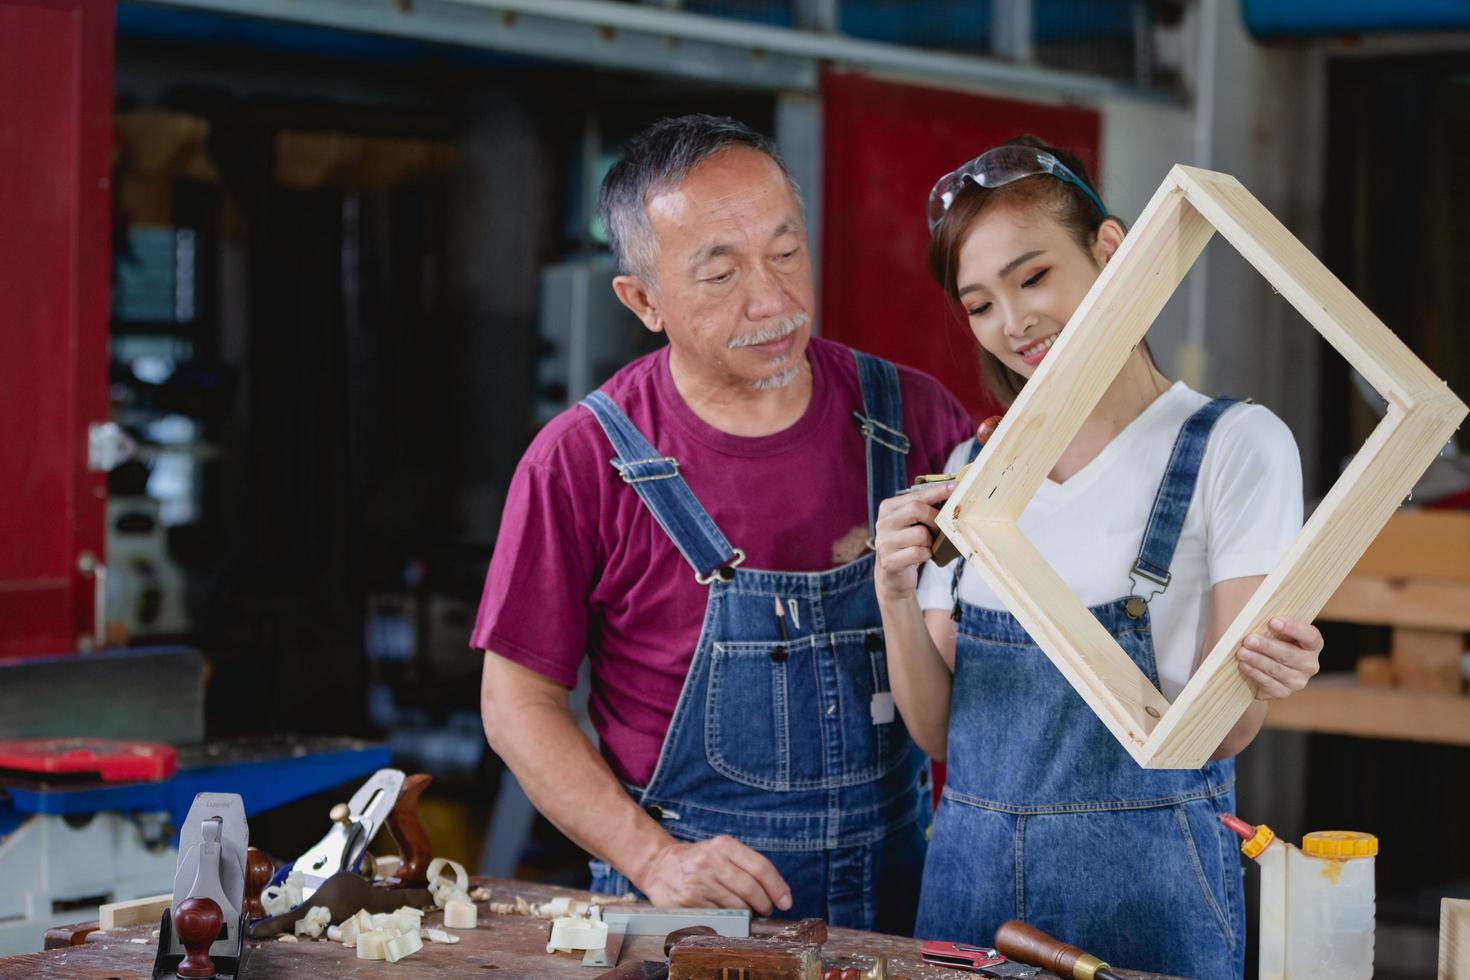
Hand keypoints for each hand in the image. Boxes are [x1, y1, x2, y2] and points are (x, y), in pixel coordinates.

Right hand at [636, 836, 791, 914]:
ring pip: (737, 906)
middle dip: (765, 904)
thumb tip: (777, 892)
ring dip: (748, 914)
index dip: (777, 887)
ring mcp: (698, 882)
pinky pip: (719, 916)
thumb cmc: (698, 860)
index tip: (786, 901)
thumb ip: (746, 865)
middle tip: (766, 910)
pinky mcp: (688, 902)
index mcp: (723, 845)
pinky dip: (730, 920)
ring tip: (747, 912)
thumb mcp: (720, 851)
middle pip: (750, 888)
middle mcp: (710, 861)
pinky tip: (728, 917)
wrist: (659, 866)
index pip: (760, 866)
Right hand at [873, 484, 954, 600]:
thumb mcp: (912, 523)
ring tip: (927, 545)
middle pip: (916, 509)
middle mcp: (883, 523)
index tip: (956, 487)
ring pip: (921, 534)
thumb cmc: (909, 544)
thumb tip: (952, 495)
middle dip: (935, 518)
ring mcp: (884, 543)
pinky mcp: (890, 561)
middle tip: (940, 527)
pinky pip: (919, 553)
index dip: (937, 491)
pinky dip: (926, 555)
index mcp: (888, 508)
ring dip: (930, 541)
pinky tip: (922, 556)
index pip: (916, 496)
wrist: (893, 575)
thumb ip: (924, 508)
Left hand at [1237, 617, 1321, 699]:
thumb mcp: (1274, 628)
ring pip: (1277, 669)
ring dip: (1257, 660)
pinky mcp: (1283, 692)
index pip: (1310, 636)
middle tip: (1249, 640)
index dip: (1293, 628)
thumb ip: (1271, 622)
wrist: (1261, 663)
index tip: (1272, 621)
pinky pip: (1268, 683)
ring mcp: (1297, 680)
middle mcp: (1309, 664)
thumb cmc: (1270, 638)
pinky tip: (1244, 665)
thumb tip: (1255, 615)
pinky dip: (1255, 673)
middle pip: (1289, 654)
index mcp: (1313, 644)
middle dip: (1267, 646)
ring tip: (1242, 652)